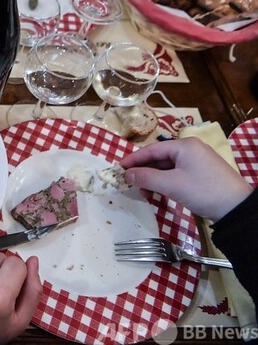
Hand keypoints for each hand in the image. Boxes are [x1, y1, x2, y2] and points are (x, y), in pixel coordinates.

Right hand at [120, 138, 252, 220]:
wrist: (237, 208)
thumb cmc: (203, 190)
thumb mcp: (171, 185)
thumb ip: (146, 178)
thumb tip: (126, 175)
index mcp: (184, 146)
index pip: (151, 149)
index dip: (133, 159)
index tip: (118, 168)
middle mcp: (190, 149)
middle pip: (159, 157)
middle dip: (143, 170)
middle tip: (127, 181)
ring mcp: (197, 161)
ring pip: (167, 167)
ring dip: (153, 178)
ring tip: (141, 190)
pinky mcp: (202, 174)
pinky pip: (177, 173)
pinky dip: (165, 181)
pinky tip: (157, 191)